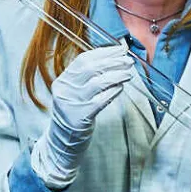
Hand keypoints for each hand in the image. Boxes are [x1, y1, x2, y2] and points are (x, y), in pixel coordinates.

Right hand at [31, 44, 134, 188]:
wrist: (61, 143)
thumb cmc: (72, 115)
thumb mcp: (73, 94)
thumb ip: (87, 79)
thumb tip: (112, 59)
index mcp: (62, 81)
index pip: (83, 60)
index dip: (103, 52)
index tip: (120, 49)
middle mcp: (65, 90)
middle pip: (91, 68)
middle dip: (113, 61)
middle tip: (128, 60)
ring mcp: (72, 103)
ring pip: (97, 82)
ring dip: (116, 75)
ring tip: (129, 72)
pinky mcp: (81, 117)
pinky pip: (100, 100)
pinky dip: (113, 91)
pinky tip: (121, 87)